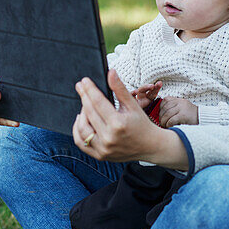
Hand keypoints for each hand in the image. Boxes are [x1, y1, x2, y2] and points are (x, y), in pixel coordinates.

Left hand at [72, 69, 187, 169]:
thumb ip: (120, 88)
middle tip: (80, 87)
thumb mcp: (133, 104)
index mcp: (118, 124)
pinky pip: (81, 143)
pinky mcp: (100, 155)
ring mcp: (103, 149)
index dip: (89, 90)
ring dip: (80, 114)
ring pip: (82, 129)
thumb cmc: (141, 124)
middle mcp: (109, 137)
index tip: (84, 81)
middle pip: (89, 113)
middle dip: (83, 97)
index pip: (98, 102)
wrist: (150, 146)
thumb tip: (111, 72)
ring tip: (84, 104)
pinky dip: (78, 130)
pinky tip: (81, 120)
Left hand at [158, 97, 198, 126]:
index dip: (161, 108)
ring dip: (163, 121)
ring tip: (164, 125)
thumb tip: (161, 114)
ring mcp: (181, 108)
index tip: (161, 115)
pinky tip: (169, 127)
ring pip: (167, 114)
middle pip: (165, 108)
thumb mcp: (182, 108)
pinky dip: (168, 124)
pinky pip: (171, 120)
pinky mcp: (183, 115)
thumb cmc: (190, 116)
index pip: (165, 101)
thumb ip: (173, 108)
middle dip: (161, 116)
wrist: (202, 118)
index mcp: (178, 100)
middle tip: (161, 123)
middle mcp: (180, 102)